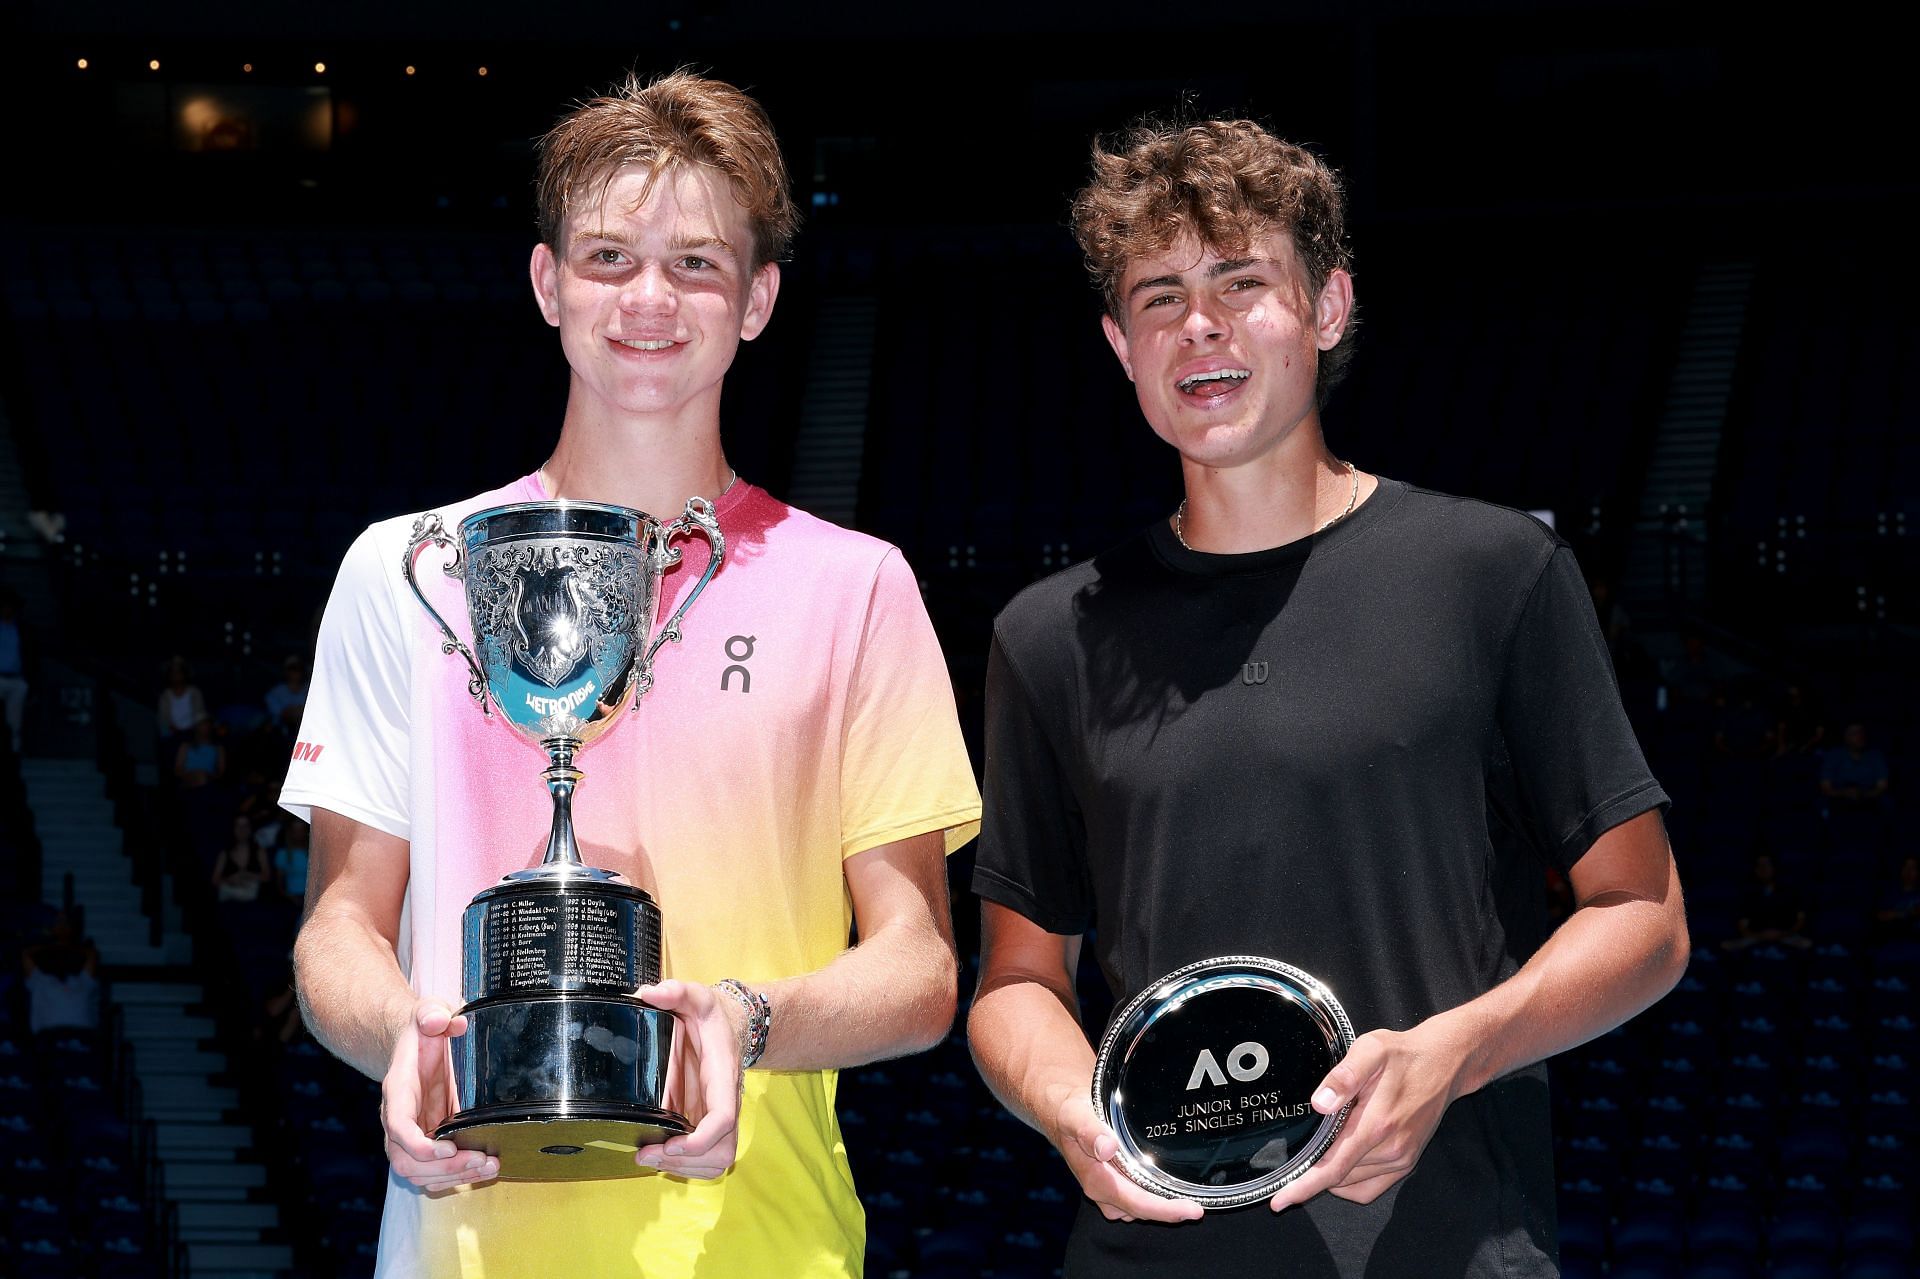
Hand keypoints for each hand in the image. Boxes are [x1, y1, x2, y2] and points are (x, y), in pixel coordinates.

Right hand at [381, 999, 496, 1191]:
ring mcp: (413, 1134)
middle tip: (480, 1160)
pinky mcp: (428, 1142)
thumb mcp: (426, 1013)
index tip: (447, 1148)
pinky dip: (457, 1177)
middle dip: (444, 1167)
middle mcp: (400, 1119)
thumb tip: (448, 1022)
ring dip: (453, 1177)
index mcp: (398, 1090)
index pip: (398, 1126)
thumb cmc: (422, 1032)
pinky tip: (483, 1170)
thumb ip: (432, 1014)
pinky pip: (434, 1171)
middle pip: (407, 1160)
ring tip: (489, 1167)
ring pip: (420, 1173)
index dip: (418, 1144)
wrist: (416, 1045)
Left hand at [633, 980, 744, 1179]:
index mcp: (722, 1076)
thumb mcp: (697, 995)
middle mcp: (725, 1101)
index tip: (670, 1144)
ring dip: (685, 1168)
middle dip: (686, 1161)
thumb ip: (675, 991)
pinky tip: (661, 1154)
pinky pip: (706, 1158)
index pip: (724, 1117)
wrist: (731, 1024)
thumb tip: (648, 993)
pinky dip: (685, 1165)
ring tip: (650, 1157)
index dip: (700, 1139)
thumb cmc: (712, 1016)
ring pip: (716, 1160)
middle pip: (722, 1150)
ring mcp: (717, 1115)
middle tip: (646, 1153)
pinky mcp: (706, 1122)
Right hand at [1052, 1091, 1201, 1223]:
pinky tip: (1168, 1184)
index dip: (1165, 1210)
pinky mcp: (1115, 1184)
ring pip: (1141, 1207)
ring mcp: (1109, 1190)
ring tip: (1188, 1196)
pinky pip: (1138, 1198)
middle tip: (1198, 1205)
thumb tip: (1107, 1148)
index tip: (1193, 1210)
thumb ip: (1089, 1130)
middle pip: (1142, 1211)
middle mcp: (1103, 1191)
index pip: (1137, 1204)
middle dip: (1169, 1212)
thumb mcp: (1075, 1115)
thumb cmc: (1069, 1113)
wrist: (1060, 1112)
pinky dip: (1154, 1194)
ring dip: (1162, 1204)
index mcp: (1097, 1180)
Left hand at [1268, 1025, 1464, 1211]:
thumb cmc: (1404, 1055)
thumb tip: (1319, 1104)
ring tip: (1321, 1148)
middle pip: (1339, 1177)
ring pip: (1352, 1184)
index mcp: (1377, 1124)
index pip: (1333, 1168)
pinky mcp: (1407, 1162)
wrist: (1444, 1062)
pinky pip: (1371, 1187)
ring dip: (1331, 1176)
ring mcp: (1401, 1159)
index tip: (1280, 1200)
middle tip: (1292, 1160)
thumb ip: (1344, 1076)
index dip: (1304, 1186)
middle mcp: (1391, 1149)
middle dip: (1311, 1175)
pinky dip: (1350, 1183)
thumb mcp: (1371, 1050)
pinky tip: (1340, 1162)